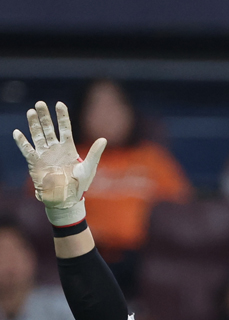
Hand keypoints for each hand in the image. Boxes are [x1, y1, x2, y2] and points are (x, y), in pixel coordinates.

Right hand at [13, 101, 105, 225]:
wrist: (67, 200)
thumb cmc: (80, 185)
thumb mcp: (89, 168)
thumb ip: (95, 153)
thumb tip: (104, 139)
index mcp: (68, 148)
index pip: (65, 128)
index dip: (62, 116)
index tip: (59, 104)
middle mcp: (55, 148)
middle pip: (49, 128)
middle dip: (44, 116)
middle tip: (40, 104)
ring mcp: (45, 155)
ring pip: (38, 135)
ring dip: (34, 124)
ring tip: (31, 112)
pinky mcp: (36, 163)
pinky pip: (27, 150)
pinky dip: (22, 142)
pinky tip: (17, 132)